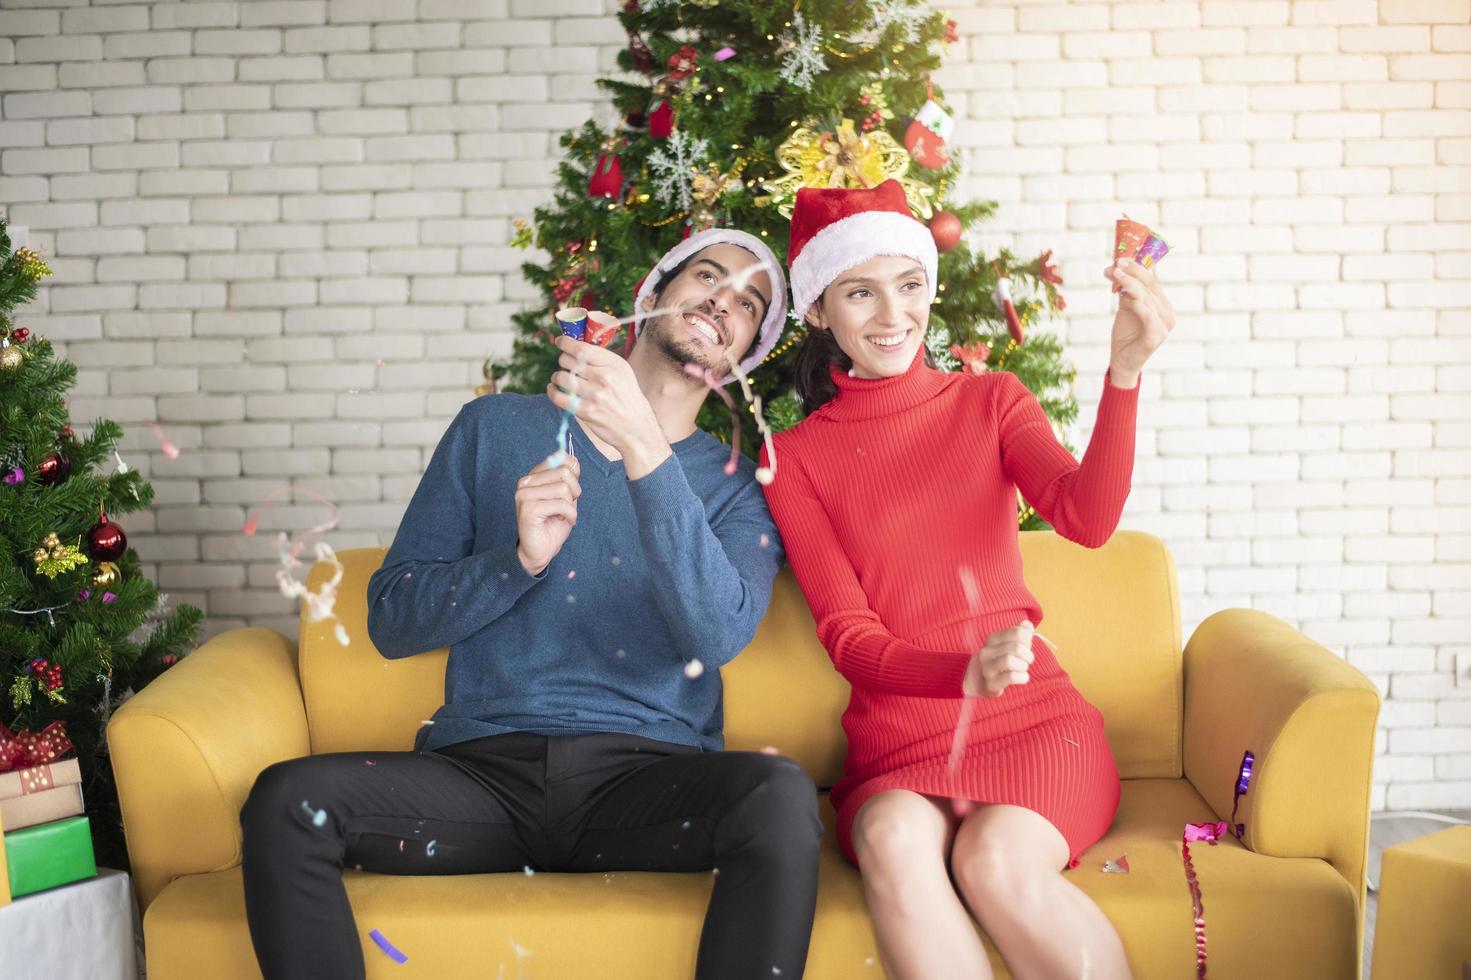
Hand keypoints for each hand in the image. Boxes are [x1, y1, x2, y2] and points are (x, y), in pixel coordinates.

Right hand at [514, 455, 579, 575]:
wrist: (540, 551)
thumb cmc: (552, 525)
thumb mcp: (566, 498)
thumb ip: (568, 479)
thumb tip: (574, 461)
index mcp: (533, 477)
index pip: (561, 459)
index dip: (574, 475)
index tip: (570, 492)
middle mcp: (525, 482)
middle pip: (564, 472)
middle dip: (575, 491)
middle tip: (569, 507)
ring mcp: (524, 494)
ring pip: (563, 489)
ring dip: (571, 506)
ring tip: (564, 515)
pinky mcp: (529, 508)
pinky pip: (562, 505)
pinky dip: (570, 515)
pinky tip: (565, 521)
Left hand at [547, 335, 670, 478]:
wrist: (636, 428)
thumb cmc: (627, 398)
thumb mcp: (623, 372)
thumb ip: (602, 360)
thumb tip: (576, 347)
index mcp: (614, 365)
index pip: (582, 348)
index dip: (566, 343)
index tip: (560, 342)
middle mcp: (604, 378)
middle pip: (568, 361)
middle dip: (563, 361)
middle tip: (566, 366)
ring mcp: (594, 395)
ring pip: (561, 377)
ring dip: (557, 377)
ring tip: (561, 380)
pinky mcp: (585, 411)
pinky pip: (558, 397)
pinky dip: (552, 391)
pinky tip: (554, 390)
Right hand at [962, 620, 1034, 697]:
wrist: (980, 680)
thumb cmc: (999, 659)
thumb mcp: (1007, 643)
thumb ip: (1019, 632)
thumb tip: (1028, 625)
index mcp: (992, 639)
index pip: (1017, 633)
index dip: (1027, 640)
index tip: (1026, 646)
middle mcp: (987, 652)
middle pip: (1016, 647)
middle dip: (1028, 655)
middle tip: (1027, 660)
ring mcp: (987, 668)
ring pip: (1010, 661)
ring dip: (1023, 665)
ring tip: (1023, 668)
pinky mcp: (991, 683)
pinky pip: (1011, 677)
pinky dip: (1022, 677)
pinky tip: (1022, 677)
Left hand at [1106, 257, 1175, 387]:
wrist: (1122, 361)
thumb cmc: (1125, 334)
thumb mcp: (1125, 309)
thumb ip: (1126, 292)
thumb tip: (1117, 270)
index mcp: (1162, 305)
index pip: (1152, 281)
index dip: (1137, 268)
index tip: (1120, 258)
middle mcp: (1167, 313)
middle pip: (1151, 287)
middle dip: (1132, 272)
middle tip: (1116, 264)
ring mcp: (1164, 326)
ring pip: (1147, 298)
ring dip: (1129, 284)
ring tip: (1114, 275)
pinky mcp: (1155, 337)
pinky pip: (1147, 316)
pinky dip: (1136, 304)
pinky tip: (1124, 297)